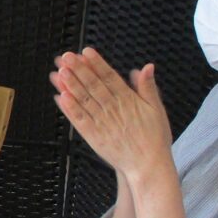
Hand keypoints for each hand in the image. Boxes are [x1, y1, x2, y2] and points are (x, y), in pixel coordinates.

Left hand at [50, 47, 172, 180]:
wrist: (149, 166)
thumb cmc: (154, 138)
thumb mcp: (156, 110)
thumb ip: (148, 88)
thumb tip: (146, 67)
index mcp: (129, 100)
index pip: (110, 77)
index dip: (97, 64)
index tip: (86, 51)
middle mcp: (114, 110)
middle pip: (94, 86)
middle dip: (79, 70)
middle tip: (66, 56)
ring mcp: (102, 123)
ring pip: (84, 100)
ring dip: (71, 86)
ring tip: (60, 72)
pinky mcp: (94, 137)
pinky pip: (80, 120)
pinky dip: (70, 109)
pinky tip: (61, 97)